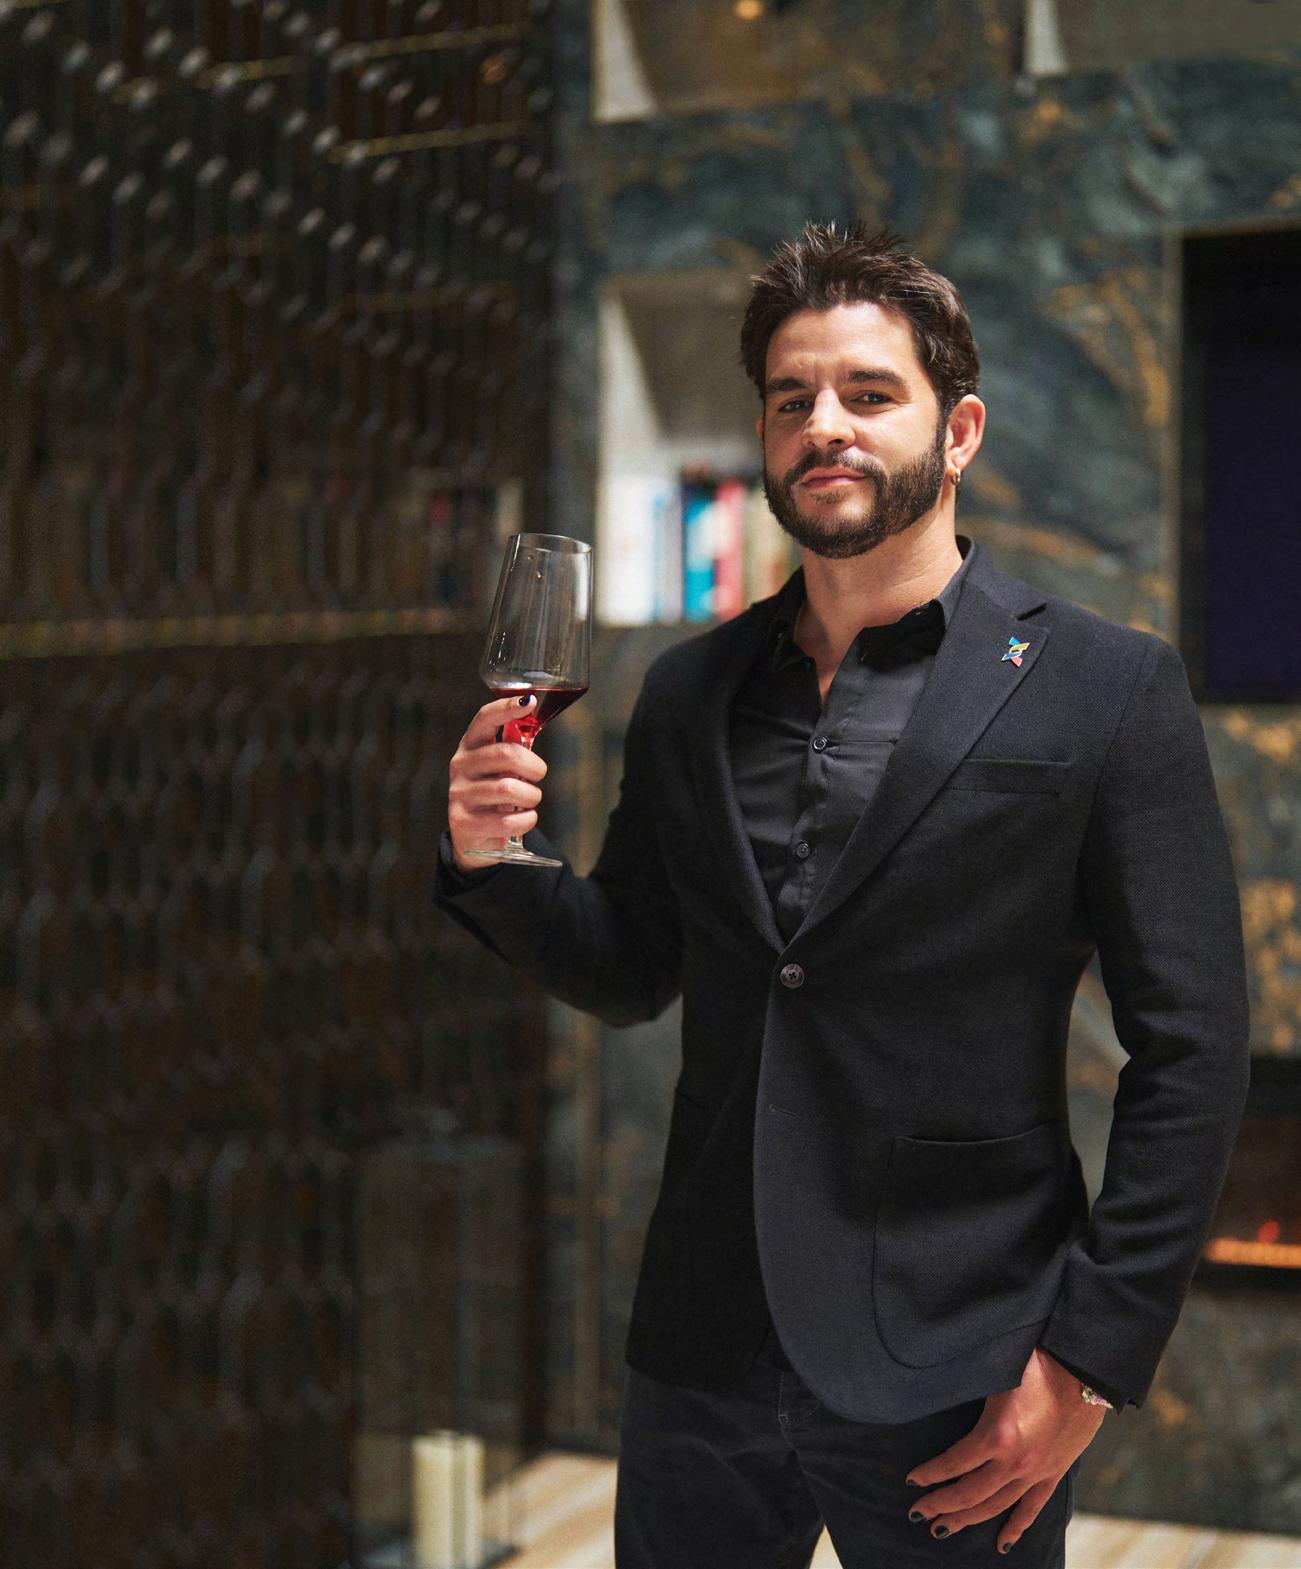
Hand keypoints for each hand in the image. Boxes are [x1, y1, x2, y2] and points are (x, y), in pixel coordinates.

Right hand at [447, 694, 547, 868]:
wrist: (474, 836)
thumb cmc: (495, 794)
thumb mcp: (501, 768)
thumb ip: (514, 746)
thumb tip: (531, 717)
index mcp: (470, 745)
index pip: (485, 718)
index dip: (507, 708)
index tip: (529, 702)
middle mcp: (460, 765)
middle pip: (506, 754)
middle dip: (533, 766)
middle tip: (538, 775)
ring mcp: (459, 794)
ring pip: (508, 789)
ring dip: (531, 796)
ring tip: (530, 800)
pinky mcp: (463, 822)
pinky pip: (507, 820)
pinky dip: (526, 820)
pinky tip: (525, 818)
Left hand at [904, 1346, 1104, 1552]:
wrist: (1085, 1372)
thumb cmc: (1036, 1363)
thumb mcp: (994, 1374)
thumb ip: (968, 1392)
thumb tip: (937, 1389)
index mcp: (997, 1435)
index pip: (954, 1463)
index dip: (930, 1474)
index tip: (911, 1480)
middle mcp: (1015, 1461)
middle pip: (970, 1493)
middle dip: (940, 1505)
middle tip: (917, 1513)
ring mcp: (1035, 1471)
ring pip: (996, 1506)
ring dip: (967, 1518)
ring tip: (942, 1528)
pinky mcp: (1053, 1473)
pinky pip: (1031, 1508)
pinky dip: (1015, 1527)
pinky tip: (1001, 1544)